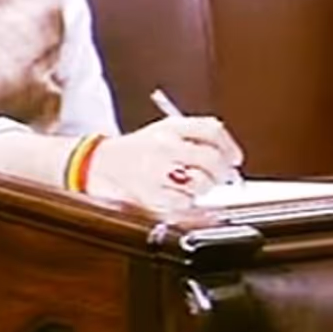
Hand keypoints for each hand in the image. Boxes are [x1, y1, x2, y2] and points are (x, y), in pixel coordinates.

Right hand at [86, 116, 244, 211]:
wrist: (98, 165)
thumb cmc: (137, 151)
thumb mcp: (164, 131)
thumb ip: (197, 136)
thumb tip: (230, 156)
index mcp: (170, 127)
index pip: (211, 130)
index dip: (229, 146)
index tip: (235, 159)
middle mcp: (164, 146)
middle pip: (211, 159)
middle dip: (222, 172)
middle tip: (222, 177)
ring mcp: (157, 172)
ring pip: (200, 183)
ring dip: (204, 188)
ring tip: (194, 185)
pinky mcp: (150, 196)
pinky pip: (184, 204)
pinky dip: (187, 203)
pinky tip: (179, 196)